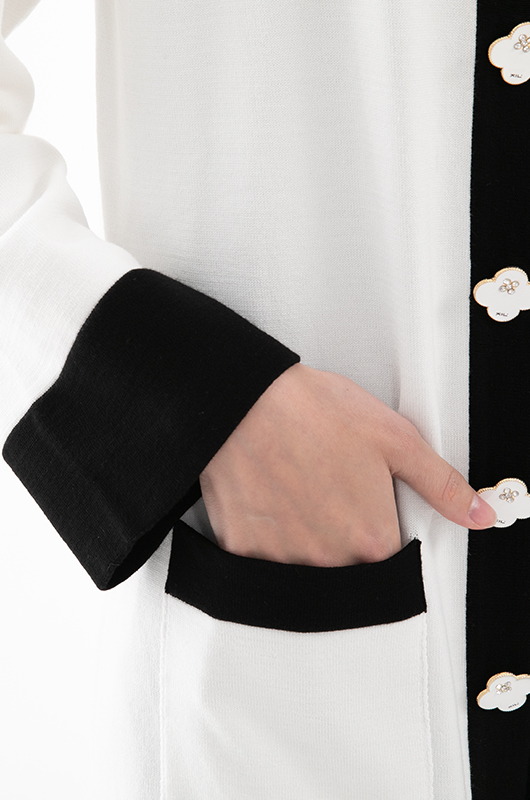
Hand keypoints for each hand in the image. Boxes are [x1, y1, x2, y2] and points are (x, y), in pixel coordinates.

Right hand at [199, 363, 496, 566]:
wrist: (244, 399)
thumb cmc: (315, 411)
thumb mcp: (394, 438)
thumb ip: (441, 484)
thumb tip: (479, 514)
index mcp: (370, 539)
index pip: (388, 558)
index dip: (378, 526)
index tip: (362, 500)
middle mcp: (327, 559)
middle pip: (345, 567)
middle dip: (341, 536)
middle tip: (325, 490)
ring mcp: (281, 559)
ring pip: (302, 566)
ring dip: (303, 539)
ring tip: (296, 491)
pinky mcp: (242, 550)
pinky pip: (261, 560)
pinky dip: (267, 536)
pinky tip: (269, 498)